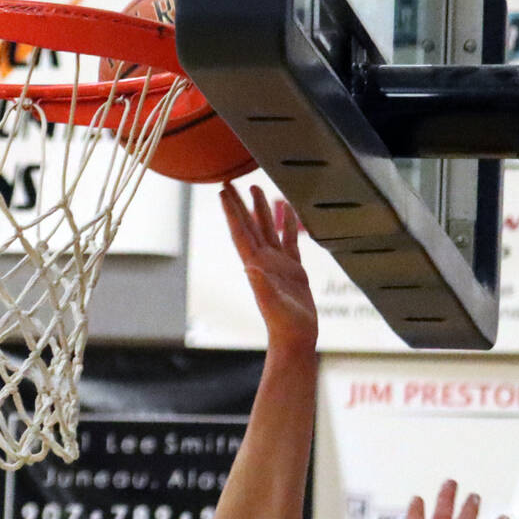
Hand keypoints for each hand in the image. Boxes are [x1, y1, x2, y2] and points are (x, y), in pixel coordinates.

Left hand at [220, 184, 316, 351]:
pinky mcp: (294, 268)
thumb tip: (251, 268)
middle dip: (239, 203)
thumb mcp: (273, 305)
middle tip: (230, 181)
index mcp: (256, 265)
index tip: (222, 192)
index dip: (231, 212)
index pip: (240, 232)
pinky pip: (289, 239)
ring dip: (261, 209)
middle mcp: (263, 260)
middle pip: (249, 225)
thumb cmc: (284, 324)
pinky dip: (287, 223)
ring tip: (256, 187)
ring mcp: (278, 263)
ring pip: (268, 228)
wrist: (296, 337)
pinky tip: (286, 209)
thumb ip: (262, 287)